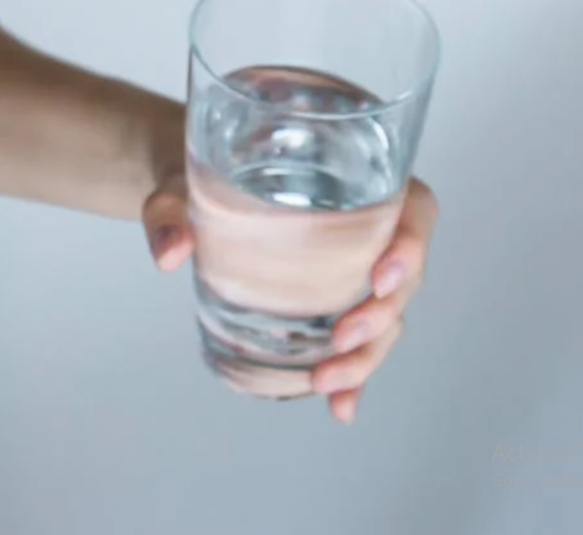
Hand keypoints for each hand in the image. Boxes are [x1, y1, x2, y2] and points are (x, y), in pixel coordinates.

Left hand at [142, 174, 438, 422]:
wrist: (187, 198)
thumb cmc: (196, 177)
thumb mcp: (179, 186)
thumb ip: (170, 212)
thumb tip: (169, 251)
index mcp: (353, 181)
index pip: (412, 208)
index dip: (412, 245)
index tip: (381, 276)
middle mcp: (366, 228)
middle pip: (402, 277)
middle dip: (381, 316)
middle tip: (342, 339)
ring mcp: (352, 271)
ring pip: (385, 318)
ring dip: (366, 356)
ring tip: (327, 383)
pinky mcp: (331, 303)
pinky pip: (356, 342)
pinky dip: (353, 376)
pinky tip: (341, 406)